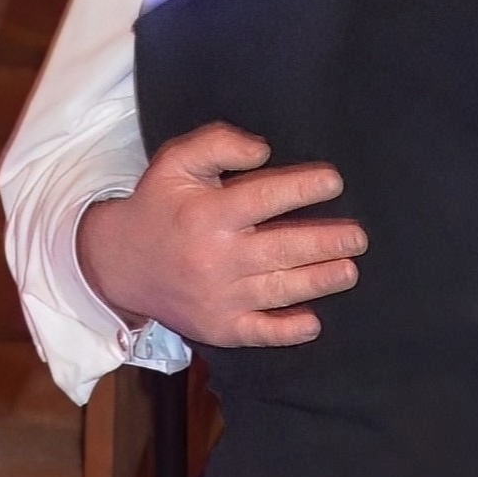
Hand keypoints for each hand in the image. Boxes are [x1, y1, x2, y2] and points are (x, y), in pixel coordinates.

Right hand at [77, 125, 363, 351]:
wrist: (118, 264)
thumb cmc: (158, 206)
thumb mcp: (175, 162)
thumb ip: (217, 144)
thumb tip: (263, 151)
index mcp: (207, 214)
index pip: (264, 198)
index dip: (302, 188)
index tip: (334, 182)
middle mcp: (216, 258)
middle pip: (282, 249)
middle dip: (326, 242)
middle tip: (359, 236)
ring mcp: (218, 297)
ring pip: (279, 290)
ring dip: (319, 281)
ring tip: (350, 270)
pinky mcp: (218, 327)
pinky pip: (259, 332)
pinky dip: (287, 331)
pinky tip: (313, 323)